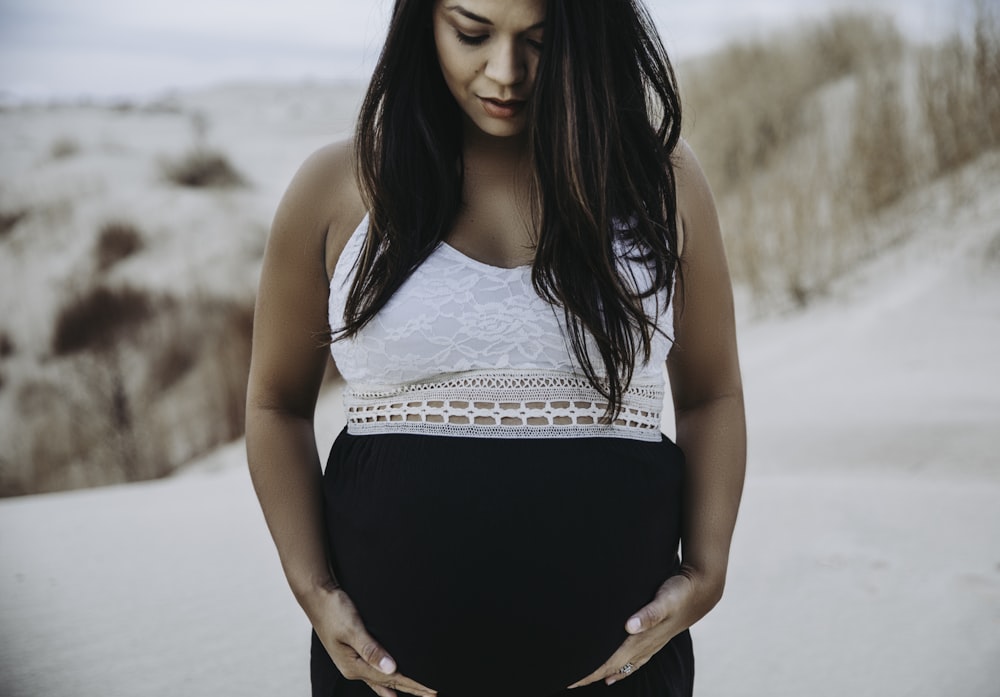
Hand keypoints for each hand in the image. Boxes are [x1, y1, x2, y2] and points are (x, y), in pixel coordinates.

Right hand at [306, 583, 436, 696]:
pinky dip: (384, 682)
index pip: (390, 679)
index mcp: (353, 666)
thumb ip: (371, 650)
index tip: (431, 691)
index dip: (413, 685)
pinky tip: (388, 688)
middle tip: (432, 695)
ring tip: (416, 694)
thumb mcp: (352, 629)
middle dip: (411, 689)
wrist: (317, 596)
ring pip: (381, 680)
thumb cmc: (333, 609)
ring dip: (400, 687)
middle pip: (388, 683)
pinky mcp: (352, 653)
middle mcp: (353, 668)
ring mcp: (351, 662)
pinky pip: (373, 673)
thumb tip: (391, 669)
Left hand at [567, 565, 722, 687]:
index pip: (610, 661)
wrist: (702, 591)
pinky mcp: (654, 639)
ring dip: (603, 674)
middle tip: (568, 681)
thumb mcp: (665, 598)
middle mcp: (644, 645)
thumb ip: (649, 613)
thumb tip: (629, 626)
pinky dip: (621, 670)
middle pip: (612, 667)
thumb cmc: (680, 592)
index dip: (590, 671)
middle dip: (590, 675)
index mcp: (641, 638)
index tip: (571, 678)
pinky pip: (634, 661)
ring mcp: (650, 644)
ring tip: (584, 681)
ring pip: (622, 666)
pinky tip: (613, 676)